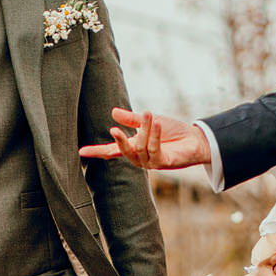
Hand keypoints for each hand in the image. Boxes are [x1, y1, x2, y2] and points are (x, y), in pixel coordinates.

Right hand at [79, 107, 210, 169]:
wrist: (195, 140)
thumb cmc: (173, 132)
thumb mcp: (148, 122)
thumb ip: (131, 119)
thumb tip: (112, 112)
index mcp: (133, 147)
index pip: (111, 150)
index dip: (96, 151)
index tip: (80, 152)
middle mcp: (139, 157)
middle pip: (122, 152)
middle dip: (118, 141)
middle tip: (113, 130)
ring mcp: (150, 162)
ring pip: (139, 147)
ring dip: (144, 129)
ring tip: (149, 115)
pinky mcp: (162, 162)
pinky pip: (153, 149)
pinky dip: (154, 135)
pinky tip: (156, 124)